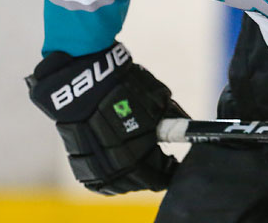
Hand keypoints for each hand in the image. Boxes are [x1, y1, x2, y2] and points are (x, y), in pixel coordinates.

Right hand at [25, 42, 187, 193]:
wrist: (81, 81)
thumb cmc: (123, 87)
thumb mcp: (157, 99)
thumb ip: (172, 118)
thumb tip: (189, 126)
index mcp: (138, 155)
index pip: (160, 177)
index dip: (169, 170)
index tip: (173, 163)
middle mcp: (115, 167)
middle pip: (140, 184)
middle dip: (152, 173)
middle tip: (159, 161)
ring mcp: (95, 167)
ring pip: (118, 185)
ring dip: (131, 178)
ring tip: (140, 164)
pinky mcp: (78, 162)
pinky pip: (97, 182)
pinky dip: (110, 179)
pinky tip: (118, 170)